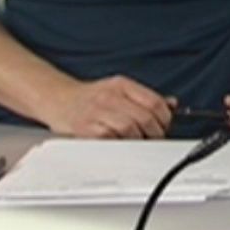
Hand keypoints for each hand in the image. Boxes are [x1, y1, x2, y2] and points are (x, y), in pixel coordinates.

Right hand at [47, 75, 172, 138]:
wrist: (57, 99)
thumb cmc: (90, 97)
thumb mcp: (119, 89)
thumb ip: (144, 97)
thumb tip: (172, 104)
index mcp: (122, 85)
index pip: (154, 102)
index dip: (166, 118)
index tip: (166, 126)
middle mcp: (110, 97)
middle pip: (144, 117)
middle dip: (155, 132)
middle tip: (154, 138)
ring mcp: (97, 112)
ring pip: (130, 129)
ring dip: (139, 140)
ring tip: (138, 142)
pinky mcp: (85, 128)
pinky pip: (110, 139)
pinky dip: (120, 145)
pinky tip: (121, 144)